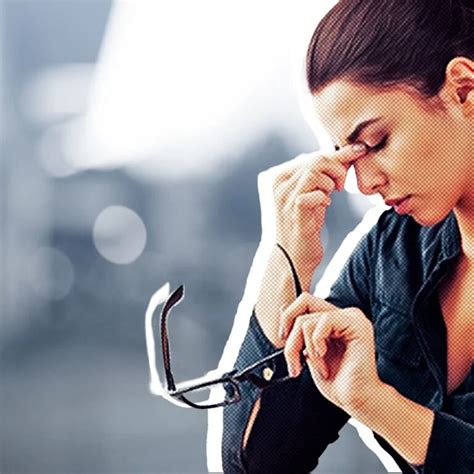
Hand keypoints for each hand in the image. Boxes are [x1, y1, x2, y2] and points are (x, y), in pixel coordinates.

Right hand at [271, 143, 366, 278]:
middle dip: (337, 168)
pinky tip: (324, 205)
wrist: (293, 256)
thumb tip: (347, 153)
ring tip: (333, 194)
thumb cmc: (304, 225)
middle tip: (342, 184)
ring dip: (331, 181)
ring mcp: (284, 196)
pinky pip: (315, 191)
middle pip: (315, 160)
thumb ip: (323, 175)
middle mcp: (277, 183)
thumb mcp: (313, 195)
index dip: (337, 155)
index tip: (358, 152)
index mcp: (278, 176)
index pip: (311, 156)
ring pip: (315, 171)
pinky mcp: (293, 209)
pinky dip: (324, 196)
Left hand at [280, 292, 380, 412]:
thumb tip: (282, 308)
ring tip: (316, 365)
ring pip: (307, 319)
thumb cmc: (337, 382)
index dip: (287, 320)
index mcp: (333, 320)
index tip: (285, 344)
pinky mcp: (358, 324)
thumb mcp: (308, 353)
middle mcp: (343, 315)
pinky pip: (324, 320)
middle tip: (293, 358)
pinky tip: (324, 357)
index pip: (303, 303)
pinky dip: (316, 343)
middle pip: (303, 302)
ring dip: (303, 348)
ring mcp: (352, 317)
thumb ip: (299, 331)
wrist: (356, 400)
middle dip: (290, 334)